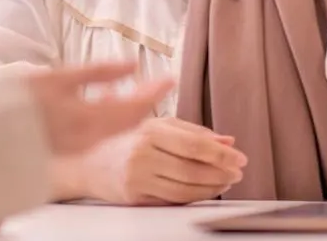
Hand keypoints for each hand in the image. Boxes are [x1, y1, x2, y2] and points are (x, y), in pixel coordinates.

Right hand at [25, 62, 172, 155]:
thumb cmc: (19, 99)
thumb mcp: (57, 78)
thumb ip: (97, 73)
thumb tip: (132, 64)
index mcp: (86, 117)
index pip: (134, 107)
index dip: (154, 92)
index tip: (170, 80)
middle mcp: (87, 137)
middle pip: (129, 122)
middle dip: (147, 104)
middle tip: (160, 86)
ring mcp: (78, 146)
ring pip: (117, 130)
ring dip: (132, 114)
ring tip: (140, 95)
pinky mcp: (68, 149)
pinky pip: (102, 136)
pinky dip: (114, 122)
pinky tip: (111, 110)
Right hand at [74, 117, 246, 205]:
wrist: (87, 162)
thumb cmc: (125, 140)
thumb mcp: (157, 126)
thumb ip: (193, 131)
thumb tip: (228, 141)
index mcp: (150, 128)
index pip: (194, 143)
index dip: (221, 153)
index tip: (240, 157)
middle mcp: (142, 151)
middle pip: (192, 168)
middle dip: (220, 172)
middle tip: (237, 173)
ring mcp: (137, 175)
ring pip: (184, 187)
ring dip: (211, 187)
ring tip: (226, 182)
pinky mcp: (134, 195)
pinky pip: (172, 199)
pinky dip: (194, 197)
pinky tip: (205, 192)